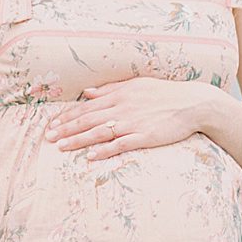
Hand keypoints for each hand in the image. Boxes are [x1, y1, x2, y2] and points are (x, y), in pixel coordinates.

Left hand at [44, 77, 209, 160]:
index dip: (67, 116)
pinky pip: (120, 145)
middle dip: (66, 129)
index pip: (87, 106)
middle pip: (88, 119)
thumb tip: (87, 92)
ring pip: (99, 132)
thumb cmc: (164, 93)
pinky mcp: (145, 136)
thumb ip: (110, 89)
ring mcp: (133, 122)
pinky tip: (90, 156)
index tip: (52, 124)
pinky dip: (104, 150)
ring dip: (78, 140)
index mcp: (119, 95)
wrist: (192, 103)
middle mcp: (122, 107)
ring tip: (61, 147)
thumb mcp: (136, 85)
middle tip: (48, 138)